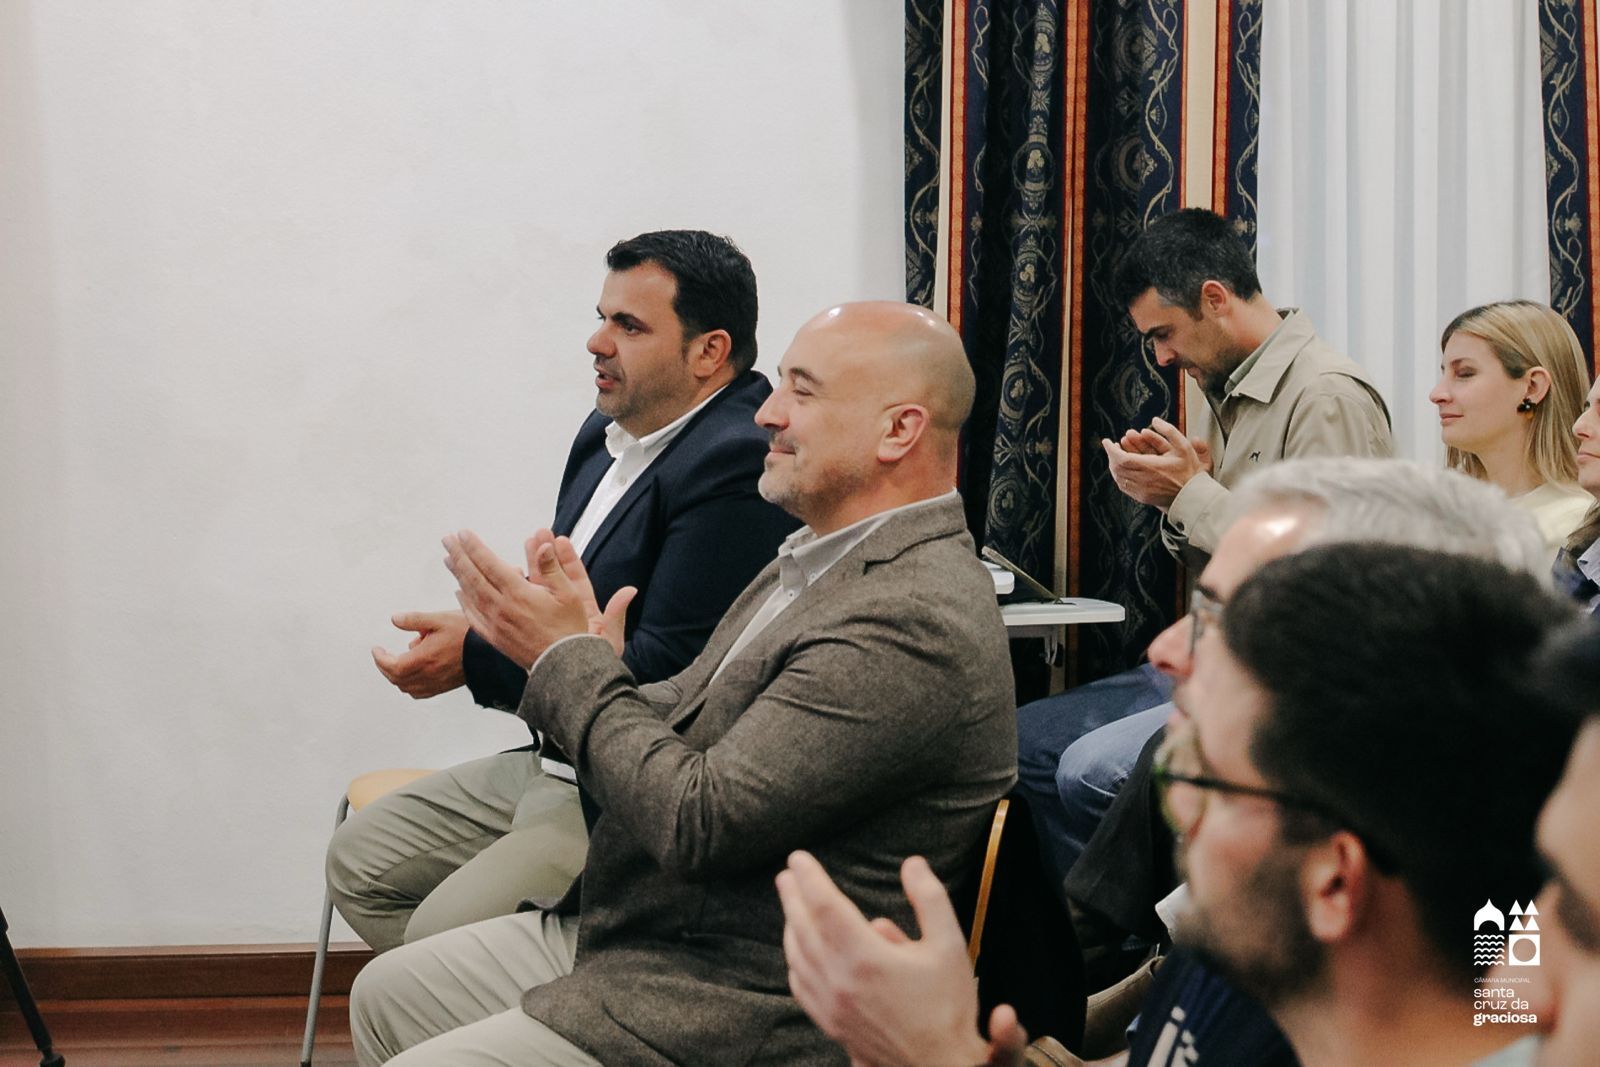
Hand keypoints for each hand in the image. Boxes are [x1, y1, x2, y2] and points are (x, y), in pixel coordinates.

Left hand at [371, 609, 469, 697]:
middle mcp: (428, 674)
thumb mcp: (440, 619)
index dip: (380, 659)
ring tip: (400, 661)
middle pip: (396, 679)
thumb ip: (414, 619)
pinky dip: (409, 686)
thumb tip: (395, 619)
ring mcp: (436, 683)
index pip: (392, 666)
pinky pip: (420, 693)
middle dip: (385, 667)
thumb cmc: (468, 634)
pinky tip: (414, 675)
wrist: (491, 650)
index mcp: (424, 659)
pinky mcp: (444, 686)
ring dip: (397, 677)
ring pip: (407, 688)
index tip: (377, 650)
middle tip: (383, 655)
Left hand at [443, 528, 634, 669]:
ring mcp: (495, 623)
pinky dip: (463, 602)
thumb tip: (542, 544)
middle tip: (447, 540)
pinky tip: (459, 593)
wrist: (563, 665)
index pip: (489, 564)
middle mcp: (502, 607)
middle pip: (473, 576)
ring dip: (458, 574)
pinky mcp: (495, 638)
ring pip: (470, 594)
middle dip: (459, 555)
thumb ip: (552, 567)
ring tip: (448, 559)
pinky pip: (473, 617)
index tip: (463, 534)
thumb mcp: (568, 593)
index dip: (474, 547)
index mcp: (518, 593)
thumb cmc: (568, 629)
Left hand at [776, 851, 995, 1066]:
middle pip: (802, 928)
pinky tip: (798, 954)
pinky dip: (794, 962)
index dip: (808, 877)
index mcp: (865, 956)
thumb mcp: (950, 944)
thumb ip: (929, 898)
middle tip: (786, 874)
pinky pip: (801, 986)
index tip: (798, 857)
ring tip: (792, 906)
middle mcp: (840, 980)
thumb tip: (912, 864)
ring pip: (797, 957)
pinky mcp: (832, 1024)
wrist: (941, 1066)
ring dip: (791, 926)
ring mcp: (832, 1006)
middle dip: (792, 896)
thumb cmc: (948, 1007)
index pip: (824, 904)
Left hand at [1101, 417, 1207, 508]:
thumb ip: (1169, 431)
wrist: (1194, 496)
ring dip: (1115, 466)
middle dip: (1112, 455)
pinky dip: (1120, 476)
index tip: (1107, 441)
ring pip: (1119, 478)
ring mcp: (1141, 490)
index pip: (1121, 458)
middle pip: (1117, 467)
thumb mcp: (1184, 447)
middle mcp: (1143, 480)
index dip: (1110, 449)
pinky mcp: (1142, 497)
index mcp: (1150, 467)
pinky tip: (1123, 470)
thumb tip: (1155, 420)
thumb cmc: (1190, 473)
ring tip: (1117, 456)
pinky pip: (1124, 487)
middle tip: (1112, 447)